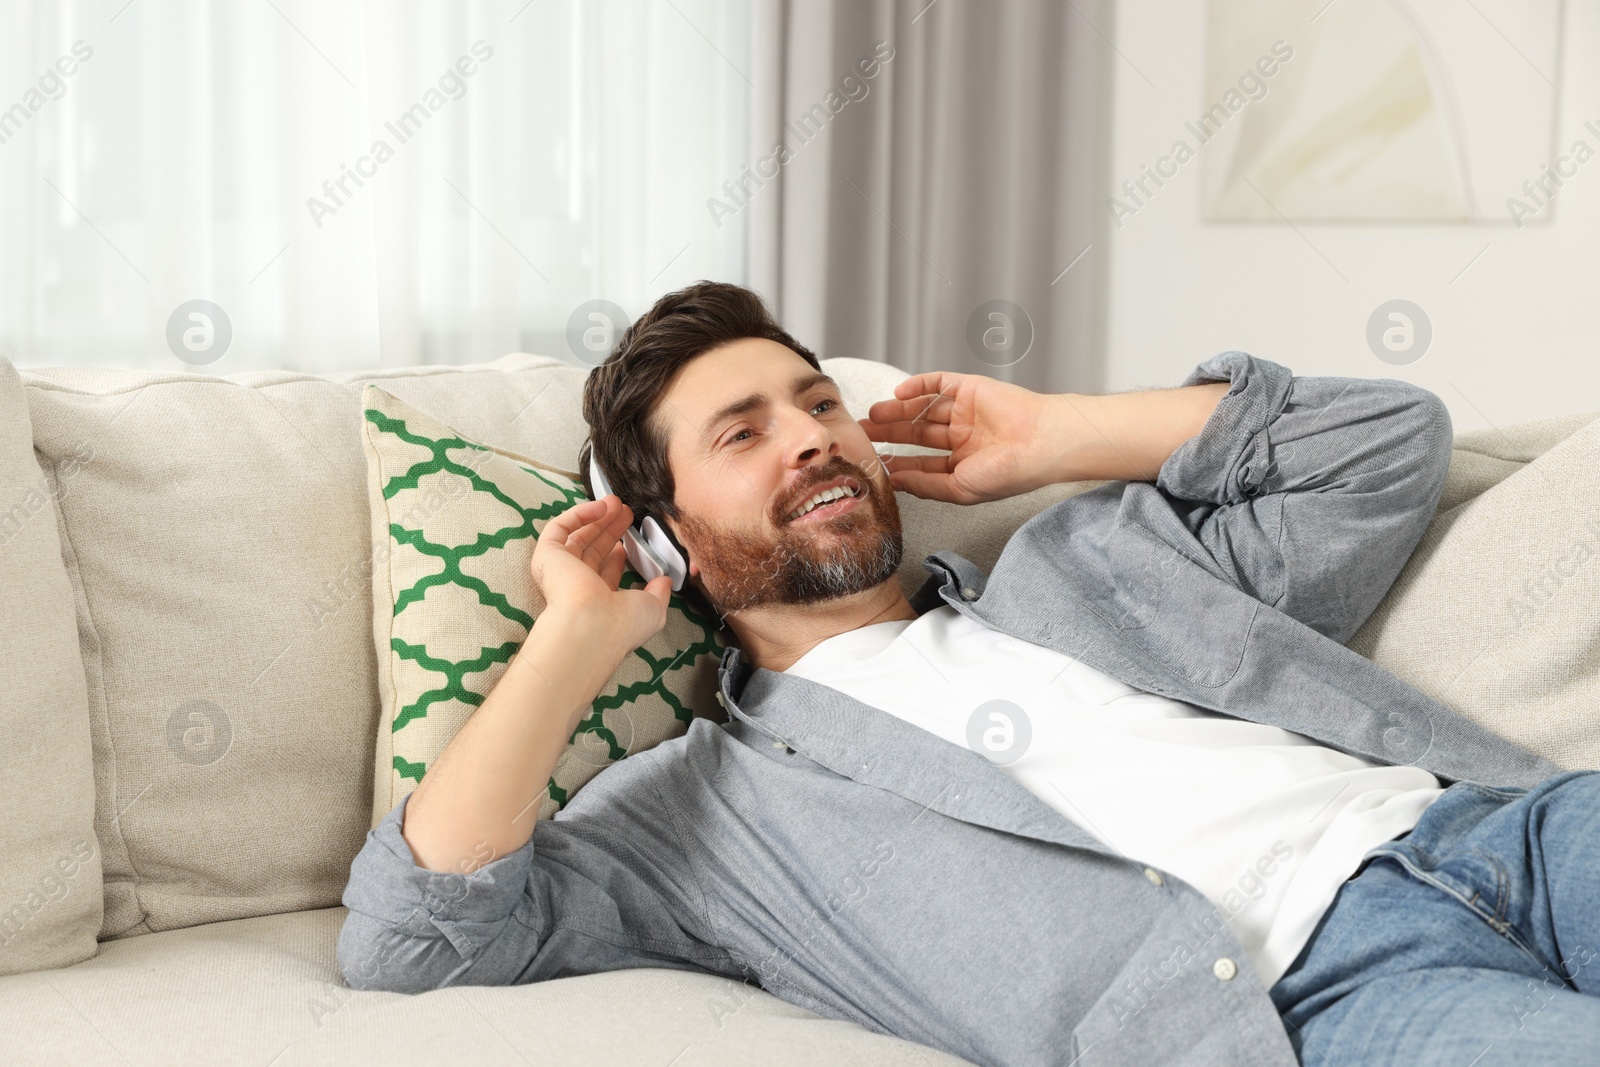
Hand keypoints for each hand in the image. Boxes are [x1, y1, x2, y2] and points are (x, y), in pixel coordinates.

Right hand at [528, 495, 672, 653]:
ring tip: (616, 502)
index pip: (604, 573)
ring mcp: (560, 571)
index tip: (630, 540)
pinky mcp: (547, 556)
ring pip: (577, 536)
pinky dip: (579, 514)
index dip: (617, 554)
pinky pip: (559, 528)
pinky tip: (600, 507)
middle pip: (592, 549)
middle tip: (626, 512)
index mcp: (597, 601)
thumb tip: (664, 580)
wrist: (593, 626)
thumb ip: (659, 592)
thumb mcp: (653, 609)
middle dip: (610, 529)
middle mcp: (576, 587)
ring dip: (597, 517)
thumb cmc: (622, 624)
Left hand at [859, 371, 1058, 503]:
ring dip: (897, 410)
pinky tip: (898, 392)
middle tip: (864, 434)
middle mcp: (965, 437)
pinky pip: (939, 383)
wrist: (1040, 443)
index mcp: (965, 463)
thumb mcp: (960, 488)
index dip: (898, 462)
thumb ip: (926, 484)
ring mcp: (967, 412)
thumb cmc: (1009, 472)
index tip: (873, 463)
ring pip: (923, 409)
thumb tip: (896, 482)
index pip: (923, 463)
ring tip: (873, 415)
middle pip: (918, 433)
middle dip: (890, 434)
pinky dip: (918, 385)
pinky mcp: (971, 388)